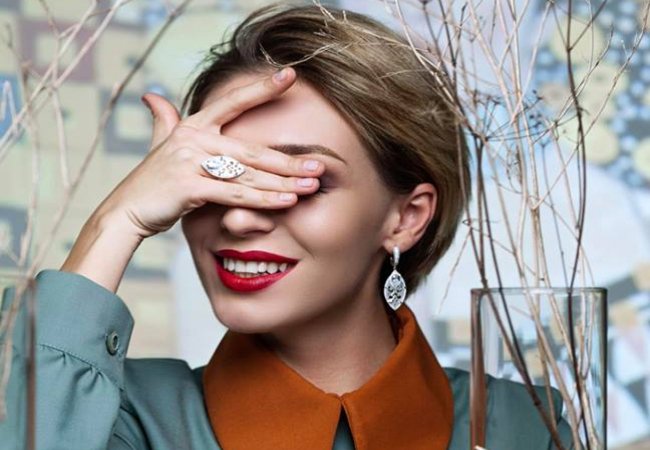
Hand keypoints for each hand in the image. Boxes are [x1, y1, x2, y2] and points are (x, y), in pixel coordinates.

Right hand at [94, 67, 323, 239]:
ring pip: (248, 173)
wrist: (127, 209)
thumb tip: (152, 96)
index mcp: (193, 126)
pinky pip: (235, 194)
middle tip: (319, 166)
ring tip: (311, 186)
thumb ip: (164, 119)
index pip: (232, 103)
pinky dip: (263, 200)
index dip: (262, 89)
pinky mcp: (189, 186)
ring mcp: (190, 161)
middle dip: (288, 161)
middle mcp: (193, 138)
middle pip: (252, 149)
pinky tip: (287, 202)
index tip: (291, 76)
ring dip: (283, 183)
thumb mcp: (160, 144)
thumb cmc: (152, 181)